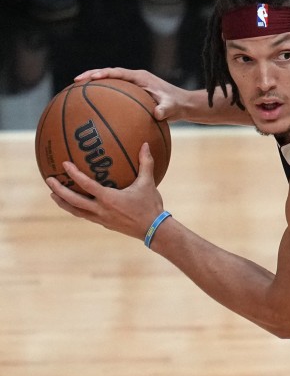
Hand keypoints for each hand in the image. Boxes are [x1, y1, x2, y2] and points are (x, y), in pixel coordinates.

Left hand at [46, 144, 165, 240]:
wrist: (154, 230)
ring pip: (76, 211)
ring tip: (53, 195)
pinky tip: (74, 204)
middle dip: (59, 190)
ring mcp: (101, 219)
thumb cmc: (151, 206)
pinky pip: (85, 215)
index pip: (86, 185)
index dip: (74, 174)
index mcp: (109, 198)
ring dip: (63, 203)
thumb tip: (146, 144)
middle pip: (73, 201)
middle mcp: (101, 210)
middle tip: (48, 180)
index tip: (64, 164)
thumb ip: (146, 163)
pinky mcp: (104, 224)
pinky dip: (75, 209)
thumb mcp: (148, 183)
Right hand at [74, 68, 187, 122]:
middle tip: (76, 81)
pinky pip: (114, 94)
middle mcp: (134, 78)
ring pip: (109, 82)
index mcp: (140, 77)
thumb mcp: (171, 107)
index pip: (118, 72)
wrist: (182, 105)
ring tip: (76, 92)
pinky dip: (104, 98)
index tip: (91, 78)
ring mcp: (132, 85)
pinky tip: (93, 109)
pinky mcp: (132, 93)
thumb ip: (165, 109)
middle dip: (92, 75)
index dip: (104, 74)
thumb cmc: (177, 105)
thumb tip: (157, 114)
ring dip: (94, 85)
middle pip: (108, 73)